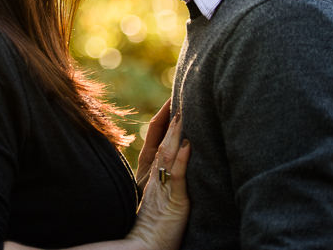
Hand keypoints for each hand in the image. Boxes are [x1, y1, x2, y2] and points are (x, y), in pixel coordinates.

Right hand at [126, 110, 189, 249]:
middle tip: (177, 96)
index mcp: (149, 177)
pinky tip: (188, 145)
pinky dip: (182, 160)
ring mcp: (161, 188)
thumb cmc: (155, 230)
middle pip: (161, 143)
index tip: (172, 103)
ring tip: (182, 113)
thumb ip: (166, 179)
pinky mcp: (171, 200)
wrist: (144, 249)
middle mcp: (153, 178)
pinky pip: (176, 176)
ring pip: (167, 154)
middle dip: (169, 120)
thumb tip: (179, 157)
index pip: (156, 142)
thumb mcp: (159, 200)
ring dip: (175, 133)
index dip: (163, 122)